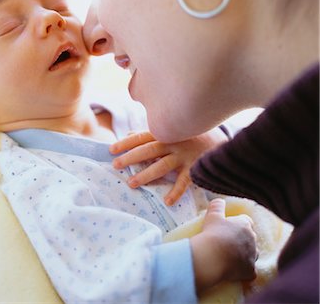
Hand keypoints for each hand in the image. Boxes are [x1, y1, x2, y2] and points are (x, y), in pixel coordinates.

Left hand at [109, 128, 226, 204]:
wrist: (220, 142)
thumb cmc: (191, 136)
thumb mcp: (171, 131)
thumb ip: (151, 134)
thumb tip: (129, 134)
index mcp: (165, 133)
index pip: (141, 137)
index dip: (126, 143)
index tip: (111, 149)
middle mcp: (173, 143)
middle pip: (148, 150)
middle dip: (131, 158)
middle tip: (116, 165)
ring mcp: (184, 155)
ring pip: (162, 165)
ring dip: (146, 175)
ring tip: (132, 183)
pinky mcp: (195, 167)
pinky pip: (184, 181)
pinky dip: (176, 191)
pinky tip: (167, 201)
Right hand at [190, 199, 256, 293]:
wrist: (212, 256)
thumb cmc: (212, 233)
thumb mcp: (213, 214)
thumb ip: (217, 205)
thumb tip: (220, 200)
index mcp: (245, 225)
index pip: (247, 221)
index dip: (238, 223)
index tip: (229, 226)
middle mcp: (253, 240)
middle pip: (251, 238)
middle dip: (242, 239)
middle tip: (227, 241)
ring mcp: (253, 256)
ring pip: (253, 254)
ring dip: (244, 254)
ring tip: (230, 255)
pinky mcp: (250, 271)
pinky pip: (250, 271)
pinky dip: (244, 271)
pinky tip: (234, 270)